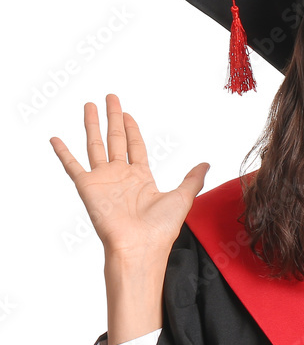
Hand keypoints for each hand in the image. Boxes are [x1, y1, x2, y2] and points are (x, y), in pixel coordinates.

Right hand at [50, 94, 209, 260]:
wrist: (139, 247)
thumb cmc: (160, 229)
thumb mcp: (182, 198)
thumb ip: (192, 179)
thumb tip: (207, 164)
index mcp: (141, 178)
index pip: (135, 146)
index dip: (131, 129)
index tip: (127, 113)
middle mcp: (120, 176)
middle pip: (115, 139)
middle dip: (113, 118)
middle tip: (110, 98)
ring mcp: (103, 181)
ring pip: (95, 145)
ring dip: (92, 125)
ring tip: (89, 105)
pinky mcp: (88, 188)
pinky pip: (72, 166)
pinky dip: (63, 153)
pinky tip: (55, 139)